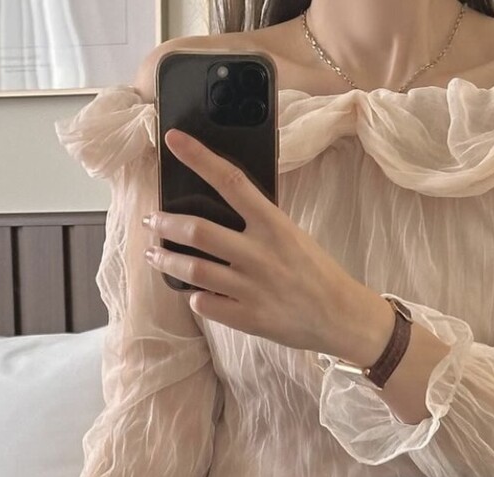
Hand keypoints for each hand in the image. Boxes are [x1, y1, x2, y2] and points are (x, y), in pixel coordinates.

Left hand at [143, 128, 392, 360]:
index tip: (173, 140)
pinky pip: (207, 305)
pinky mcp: (250, 318)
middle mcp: (260, 254)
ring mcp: (253, 288)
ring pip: (195, 270)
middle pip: (199, 231)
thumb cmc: (317, 273)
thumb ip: (259, 224)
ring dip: (168, 260)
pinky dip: (195, 298)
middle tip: (151, 220)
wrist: (342, 317)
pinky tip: (193, 294)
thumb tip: (220, 210)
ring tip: (154, 254)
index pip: (231, 181)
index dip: (199, 158)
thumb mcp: (293, 237)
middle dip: (166, 223)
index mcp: (274, 225)